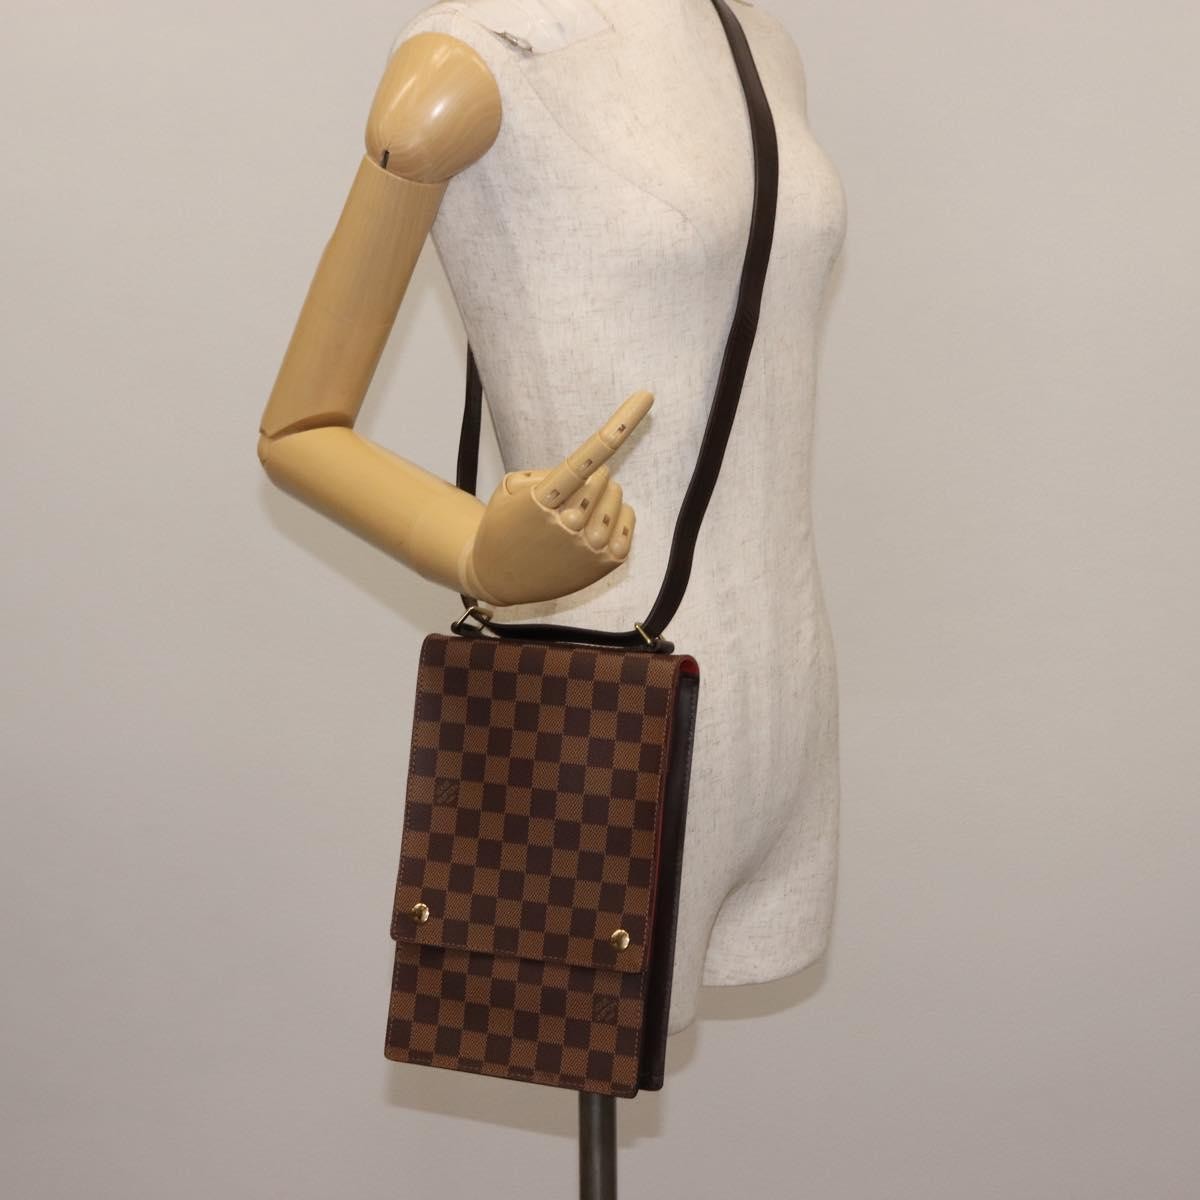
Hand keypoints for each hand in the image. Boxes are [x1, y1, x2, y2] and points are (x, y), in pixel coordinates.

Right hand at [463, 390, 652, 605]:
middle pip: (603, 475)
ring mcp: (589, 546)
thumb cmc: (506, 524)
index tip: (647, 397)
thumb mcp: (510, 487)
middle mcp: (568, 524)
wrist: (499, 576)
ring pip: (616, 494)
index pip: (588, 455)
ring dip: (600, 497)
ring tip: (574, 516)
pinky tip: (592, 527)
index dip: (620, 425)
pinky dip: (616, 515)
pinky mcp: (607, 562)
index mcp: (542, 499)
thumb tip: (594, 471)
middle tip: (563, 498)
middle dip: (587, 478)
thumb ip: (548, 472)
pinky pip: (629, 517)